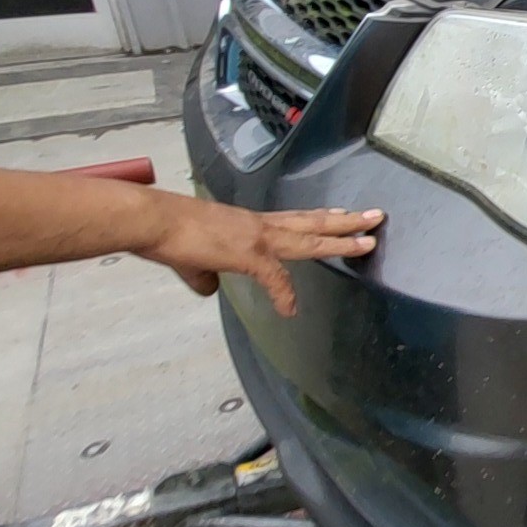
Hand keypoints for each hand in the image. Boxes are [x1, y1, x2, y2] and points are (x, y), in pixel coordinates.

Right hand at [133, 191, 383, 315]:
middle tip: (374, 217)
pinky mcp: (248, 253)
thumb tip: (209, 287)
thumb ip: (205, 273)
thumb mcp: (192, 255)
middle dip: (346, 222)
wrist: (152, 220)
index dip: (318, 220)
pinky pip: (275, 277)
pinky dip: (284, 294)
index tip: (340, 218)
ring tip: (369, 241)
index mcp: (249, 223)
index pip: (293, 219)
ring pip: (310, 238)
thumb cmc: (166, 232)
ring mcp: (257, 237)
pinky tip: (291, 309)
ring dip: (341, 240)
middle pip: (312, 221)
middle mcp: (259, 225)